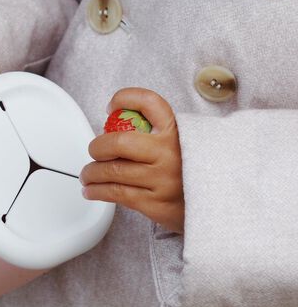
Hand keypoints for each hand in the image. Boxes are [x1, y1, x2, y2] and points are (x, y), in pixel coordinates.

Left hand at [80, 87, 184, 234]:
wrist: (219, 207)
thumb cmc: (192, 172)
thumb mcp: (186, 143)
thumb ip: (160, 131)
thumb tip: (119, 122)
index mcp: (177, 132)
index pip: (149, 103)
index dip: (125, 98)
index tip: (112, 106)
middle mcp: (169, 153)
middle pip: (119, 142)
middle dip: (97, 147)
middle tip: (94, 151)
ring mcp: (162, 180)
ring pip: (112, 172)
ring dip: (92, 173)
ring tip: (88, 174)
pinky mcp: (155, 204)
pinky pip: (117, 194)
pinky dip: (97, 191)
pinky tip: (92, 190)